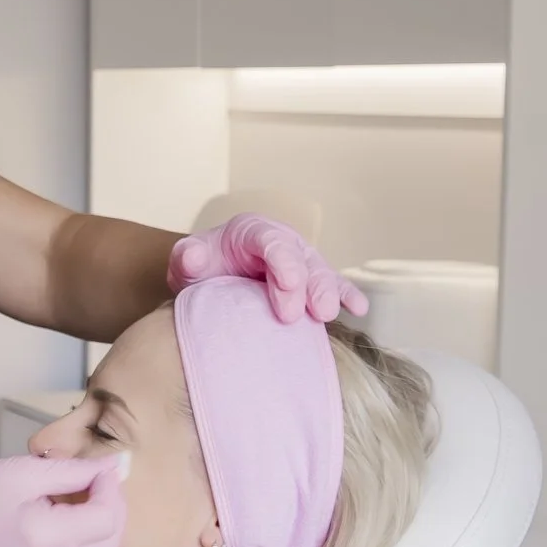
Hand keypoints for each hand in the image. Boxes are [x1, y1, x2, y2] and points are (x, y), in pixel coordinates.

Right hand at [0, 453, 126, 546]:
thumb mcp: (23, 471)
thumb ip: (73, 471)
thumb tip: (115, 466)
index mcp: (45, 536)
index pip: (107, 517)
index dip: (111, 489)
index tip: (98, 471)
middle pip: (111, 541)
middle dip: (112, 509)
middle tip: (93, 485)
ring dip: (106, 534)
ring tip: (85, 509)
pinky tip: (73, 530)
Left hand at [168, 213, 366, 323]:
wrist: (211, 282)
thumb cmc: (201, 269)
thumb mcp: (187, 261)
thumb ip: (188, 257)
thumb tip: (192, 257)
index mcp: (251, 231)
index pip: (270, 241)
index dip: (283, 261)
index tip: (289, 284)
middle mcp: (282, 243)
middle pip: (300, 260)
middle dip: (305, 285)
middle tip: (302, 314)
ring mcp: (301, 262)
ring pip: (321, 273)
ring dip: (328, 293)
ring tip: (327, 315)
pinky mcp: (312, 283)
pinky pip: (335, 286)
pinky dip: (348, 296)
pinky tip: (358, 310)